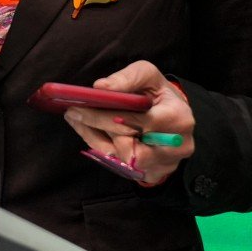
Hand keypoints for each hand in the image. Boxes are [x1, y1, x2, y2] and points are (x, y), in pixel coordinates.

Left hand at [62, 61, 194, 185]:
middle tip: (73, 113)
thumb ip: (127, 77)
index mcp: (178, 118)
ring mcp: (166, 164)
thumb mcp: (148, 76)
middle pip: (128, 145)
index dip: (107, 116)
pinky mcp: (154, 174)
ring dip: (97, 140)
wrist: (176, 118)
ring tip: (79, 121)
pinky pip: (121, 167)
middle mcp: (176, 146)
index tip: (82, 106)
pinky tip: (92, 133)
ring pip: (121, 159)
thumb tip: (101, 87)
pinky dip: (103, 150)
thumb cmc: (159, 95)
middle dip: (97, 127)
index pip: (138, 121)